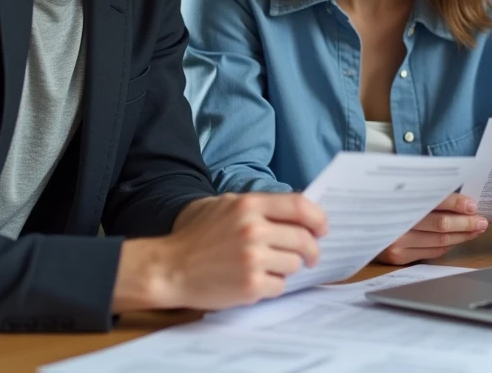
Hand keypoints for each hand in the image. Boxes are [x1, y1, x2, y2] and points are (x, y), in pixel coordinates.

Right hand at [113, 193, 327, 311]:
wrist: (169, 268)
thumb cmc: (195, 237)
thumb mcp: (223, 205)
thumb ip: (256, 205)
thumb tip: (293, 210)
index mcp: (248, 206)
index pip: (300, 206)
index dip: (318, 218)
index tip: (322, 228)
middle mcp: (254, 230)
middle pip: (304, 239)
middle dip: (311, 249)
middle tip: (310, 255)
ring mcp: (253, 259)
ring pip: (294, 264)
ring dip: (288, 267)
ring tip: (269, 266)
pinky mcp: (251, 286)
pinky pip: (280, 286)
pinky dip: (273, 285)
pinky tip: (256, 281)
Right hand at [377, 193, 487, 264]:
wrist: (352, 223)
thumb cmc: (379, 202)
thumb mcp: (397, 189)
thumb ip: (423, 191)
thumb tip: (457, 196)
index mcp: (396, 202)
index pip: (434, 202)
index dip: (456, 203)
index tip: (472, 204)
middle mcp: (396, 226)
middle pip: (440, 225)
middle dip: (466, 222)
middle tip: (482, 220)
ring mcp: (396, 244)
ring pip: (439, 242)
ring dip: (462, 235)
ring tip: (476, 229)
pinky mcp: (397, 258)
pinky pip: (431, 253)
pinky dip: (448, 246)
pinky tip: (459, 239)